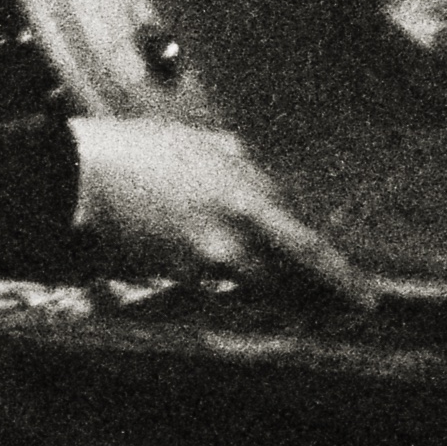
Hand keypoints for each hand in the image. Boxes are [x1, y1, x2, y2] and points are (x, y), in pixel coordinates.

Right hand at [70, 117, 350, 294]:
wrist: (78, 180)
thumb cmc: (139, 149)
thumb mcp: (204, 143)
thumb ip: (247, 169)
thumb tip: (272, 192)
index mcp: (244, 204)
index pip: (310, 251)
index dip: (343, 279)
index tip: (368, 300)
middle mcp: (228, 245)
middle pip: (286, 281)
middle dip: (312, 292)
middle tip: (336, 303)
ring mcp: (199, 266)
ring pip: (249, 280)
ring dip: (264, 276)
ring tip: (262, 260)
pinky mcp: (173, 277)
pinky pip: (211, 276)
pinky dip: (218, 264)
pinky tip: (195, 237)